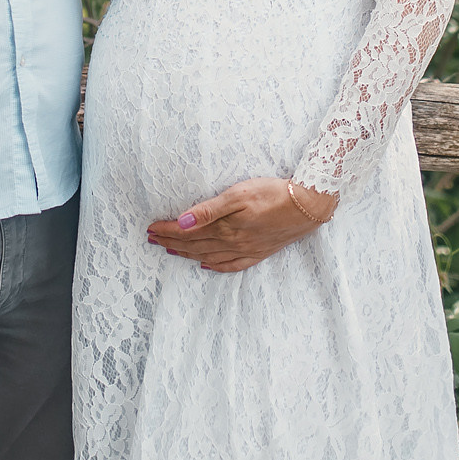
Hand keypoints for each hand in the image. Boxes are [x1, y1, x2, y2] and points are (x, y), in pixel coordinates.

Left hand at [147, 177, 336, 272]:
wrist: (308, 206)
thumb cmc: (272, 193)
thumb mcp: (238, 194)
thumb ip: (208, 210)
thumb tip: (181, 223)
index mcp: (225, 227)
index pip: (188, 232)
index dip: (167, 231)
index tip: (150, 228)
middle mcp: (233, 242)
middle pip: (195, 244)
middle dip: (172, 242)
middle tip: (152, 239)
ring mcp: (247, 249)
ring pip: (209, 255)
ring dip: (188, 253)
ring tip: (171, 250)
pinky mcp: (260, 252)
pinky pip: (232, 264)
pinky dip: (216, 266)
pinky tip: (207, 265)